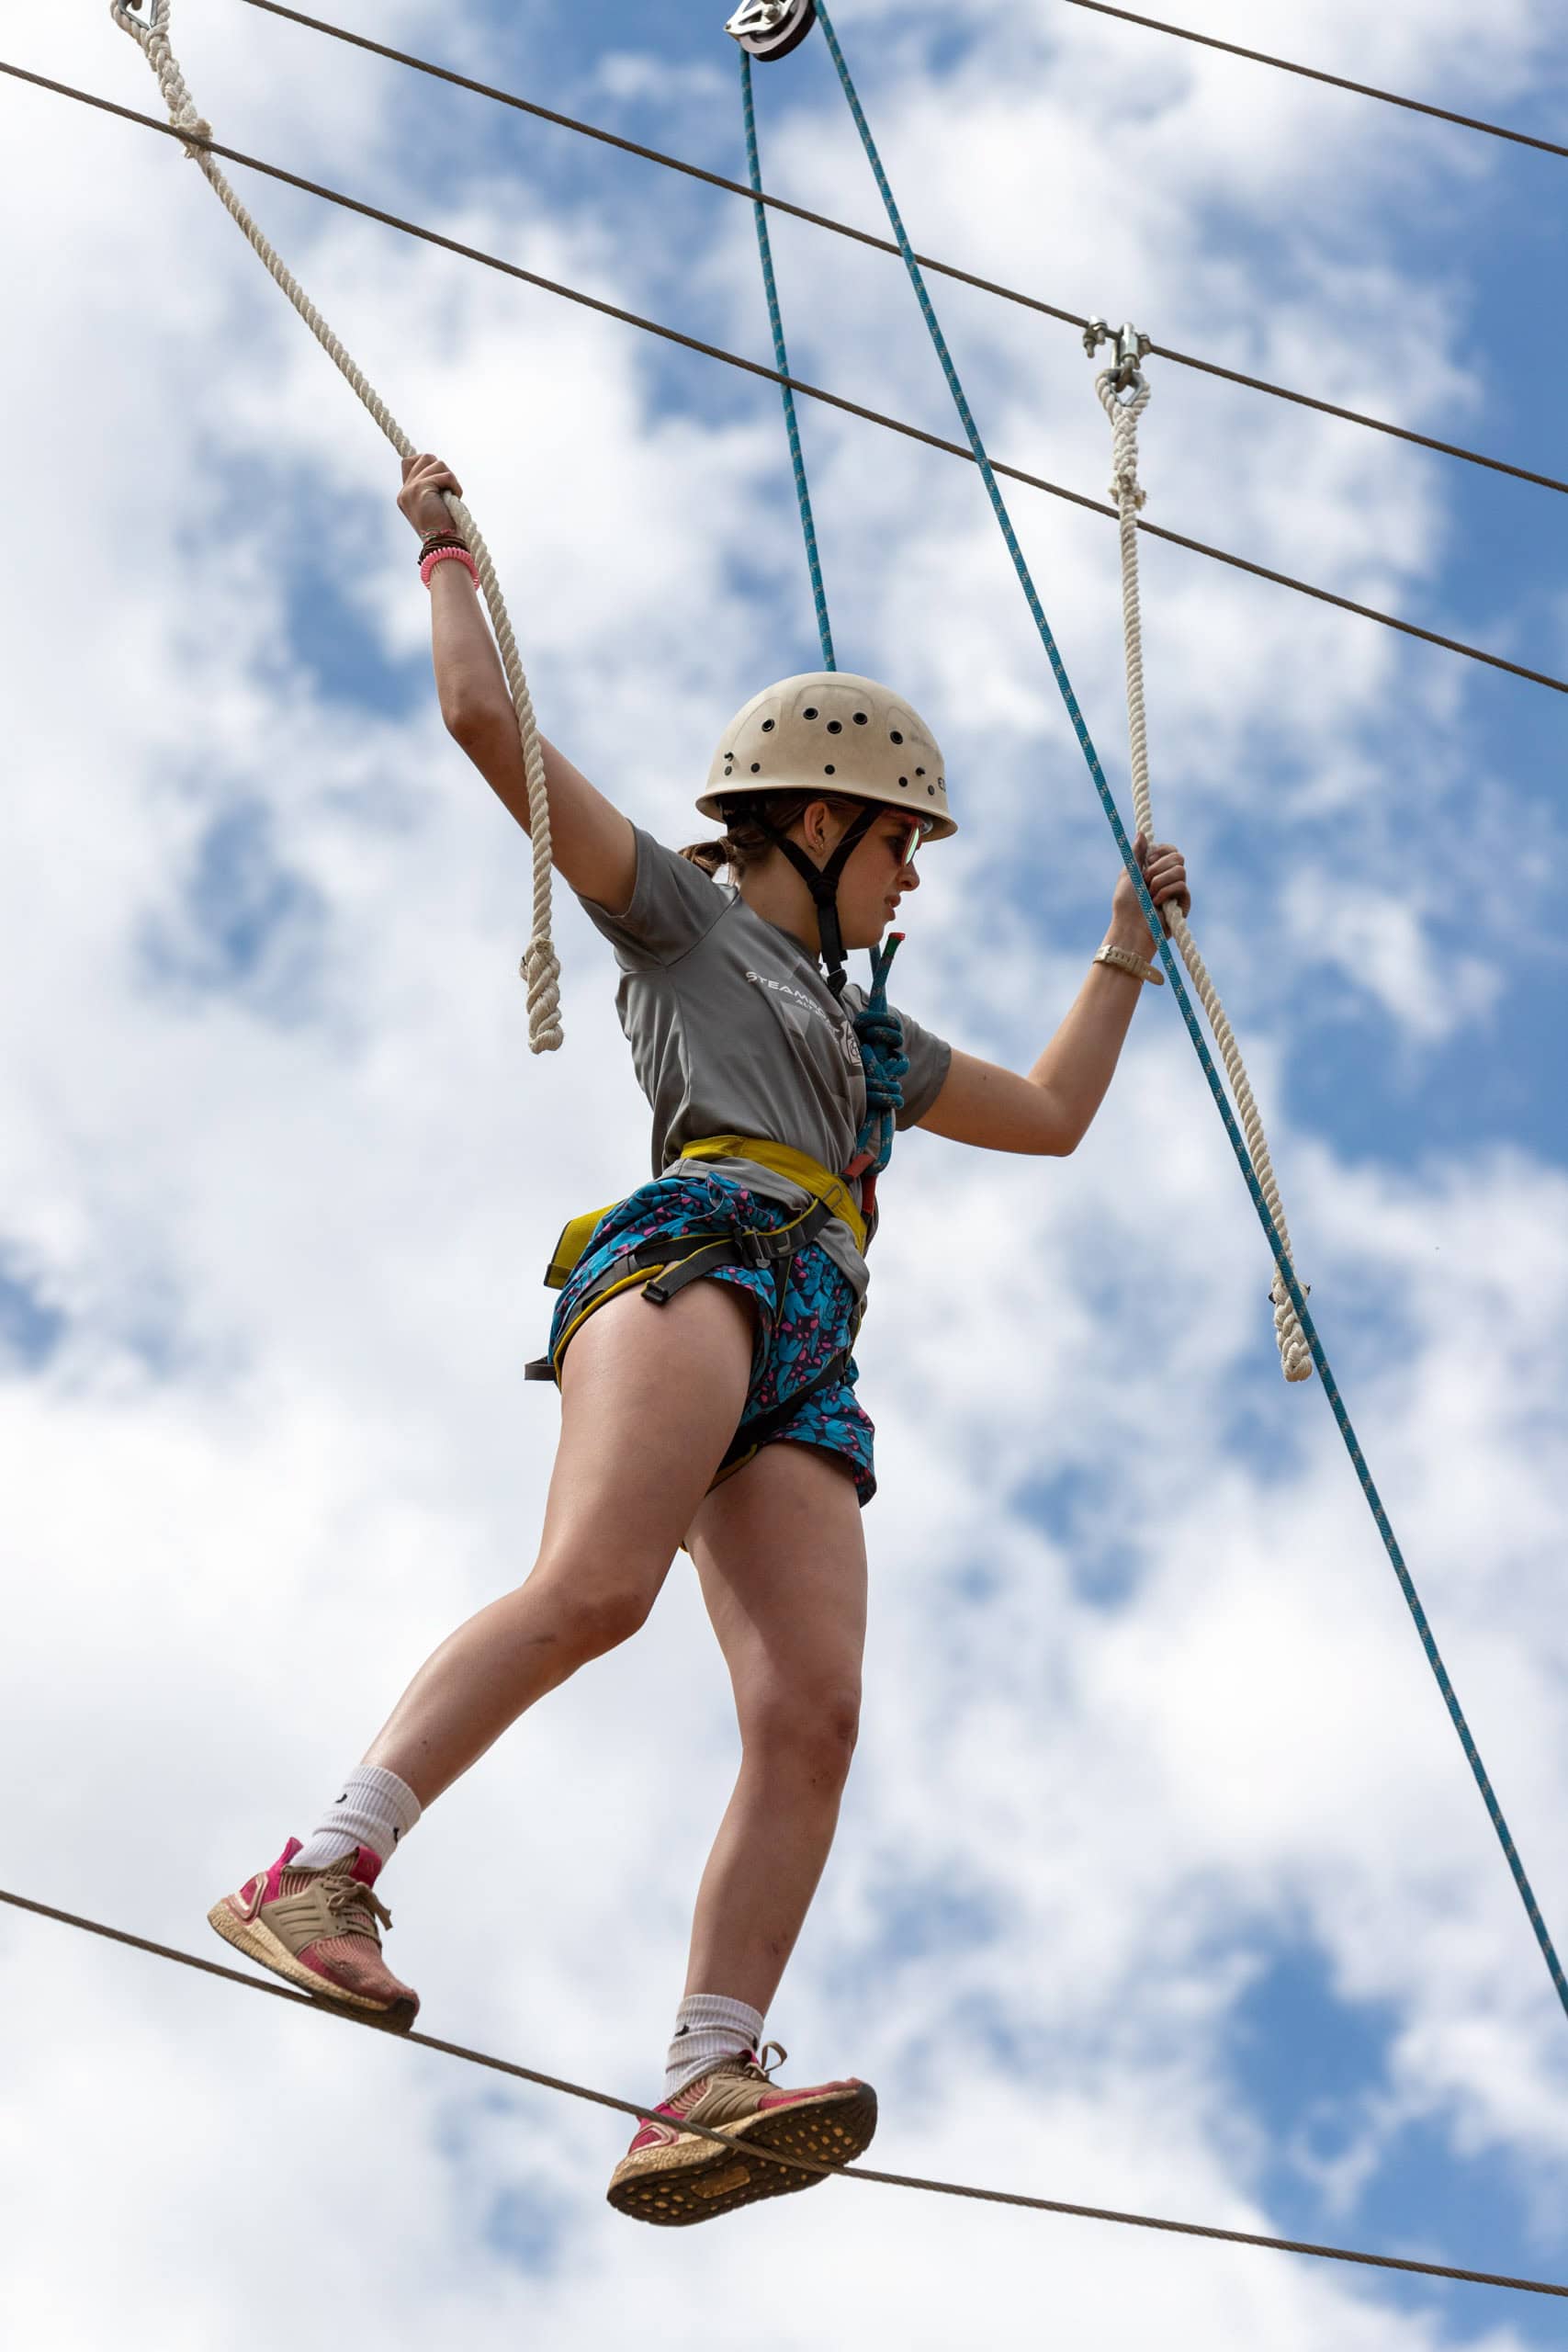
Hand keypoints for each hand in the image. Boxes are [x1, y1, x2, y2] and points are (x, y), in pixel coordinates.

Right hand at [398, 451, 463, 539]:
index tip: (441, 479)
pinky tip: (455, 499)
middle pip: (424, 457)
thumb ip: (431, 489)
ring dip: (450, 478)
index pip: (409, 462)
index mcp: (405, 495)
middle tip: (448, 489)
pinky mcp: (421, 488)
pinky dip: (455, 486)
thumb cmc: (445, 531)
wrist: (443, 546)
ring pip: (436, 463)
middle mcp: (405, 491)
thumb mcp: (434, 507)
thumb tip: (440, 469)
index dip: (427, 464)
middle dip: (441, 470)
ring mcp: (411, 489)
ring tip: (451, 496)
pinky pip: (445, 475)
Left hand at [1108, 832, 1189, 947]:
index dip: (1161, 851)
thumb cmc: (1126, 903)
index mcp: (1155, 869)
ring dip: (1160, 881)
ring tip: (1150, 894)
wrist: (1131, 927)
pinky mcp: (1183, 903)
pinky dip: (1166, 892)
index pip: (1171, 850)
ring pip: (1181, 870)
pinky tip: (1157, 902)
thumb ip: (1137, 853)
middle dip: (1159, 867)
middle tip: (1145, 880)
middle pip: (1178, 856)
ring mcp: (1177, 890)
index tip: (1147, 860)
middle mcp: (1168, 878)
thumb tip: (1142, 833)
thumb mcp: (1129, 873)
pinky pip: (1182, 886)